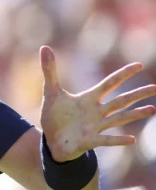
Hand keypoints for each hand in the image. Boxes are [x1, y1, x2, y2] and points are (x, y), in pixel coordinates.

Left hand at [40, 45, 155, 161]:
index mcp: (88, 99)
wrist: (51, 141)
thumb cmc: (55, 117)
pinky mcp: (90, 141)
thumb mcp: (50, 92)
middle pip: (120, 101)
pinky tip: (131, 139)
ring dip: (135, 114)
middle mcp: (96, 112)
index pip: (109, 83)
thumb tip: (45, 47)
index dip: (122, 74)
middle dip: (137, 94)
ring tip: (152, 109)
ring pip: (119, 118)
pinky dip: (118, 140)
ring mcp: (95, 127)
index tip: (138, 65)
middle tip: (155, 87)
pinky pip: (106, 140)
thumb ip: (49, 71)